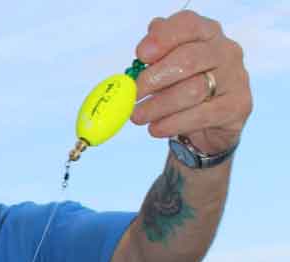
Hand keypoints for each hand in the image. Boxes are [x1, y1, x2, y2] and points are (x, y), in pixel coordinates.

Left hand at [130, 10, 252, 154]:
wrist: (210, 123)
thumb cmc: (183, 88)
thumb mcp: (167, 68)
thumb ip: (156, 55)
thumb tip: (144, 50)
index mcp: (207, 34)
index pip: (187, 24)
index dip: (162, 38)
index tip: (140, 55)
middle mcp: (225, 51)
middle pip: (188, 59)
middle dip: (154, 78)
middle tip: (133, 94)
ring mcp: (235, 78)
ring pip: (193, 90)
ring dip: (158, 106)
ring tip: (137, 116)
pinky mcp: (237, 106)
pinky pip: (200, 116)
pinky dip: (171, 124)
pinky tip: (155, 128)